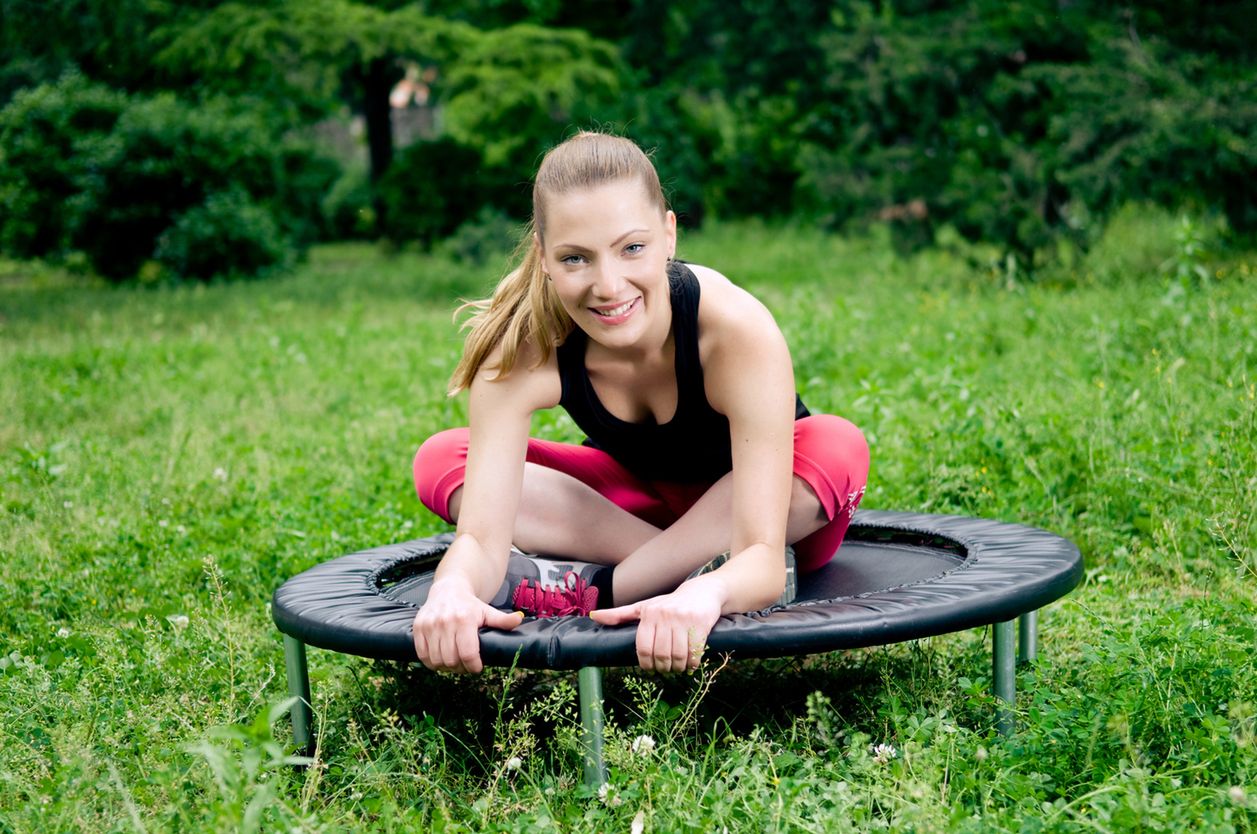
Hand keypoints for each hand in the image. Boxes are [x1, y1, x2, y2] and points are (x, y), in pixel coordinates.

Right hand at [412, 579, 523, 673]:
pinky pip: (422, 655)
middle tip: (466, 666)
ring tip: (454, 663)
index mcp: (465, 619)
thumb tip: (519, 619)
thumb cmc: (469, 604)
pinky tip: (440, 660)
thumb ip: (502, 620)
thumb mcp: (487, 611)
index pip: (468, 653)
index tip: (477, 668)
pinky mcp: (418, 628)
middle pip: (451, 660)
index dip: (473, 666)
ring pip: (436, 660)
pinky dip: (431, 663)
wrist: (448, 589)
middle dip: (460, 668)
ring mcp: (430, 625)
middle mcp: (445, 622)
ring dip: (446, 668)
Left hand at [590, 580, 722, 673]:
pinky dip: (692, 663)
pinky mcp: (700, 624)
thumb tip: (593, 616)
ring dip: (678, 668)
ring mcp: (684, 619)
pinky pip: (694, 652)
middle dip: (663, 668)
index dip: (646, 664)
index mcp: (649, 613)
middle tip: (666, 670)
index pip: (643, 647)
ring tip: (678, 668)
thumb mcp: (644, 607)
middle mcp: (665, 615)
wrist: (702, 592)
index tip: (650, 668)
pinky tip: (691, 664)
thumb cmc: (670, 603)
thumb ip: (620, 614)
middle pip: (661, 654)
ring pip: (678, 656)